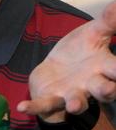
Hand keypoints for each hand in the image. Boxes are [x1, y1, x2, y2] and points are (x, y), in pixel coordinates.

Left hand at [17, 1, 115, 120]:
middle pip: (104, 91)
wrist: (58, 69)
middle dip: (106, 91)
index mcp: (104, 68)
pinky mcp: (51, 98)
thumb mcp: (93, 33)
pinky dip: (33, 108)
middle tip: (108, 88)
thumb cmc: (82, 51)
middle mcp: (91, 84)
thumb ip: (108, 22)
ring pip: (78, 102)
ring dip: (76, 104)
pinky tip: (21, 107)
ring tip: (74, 105)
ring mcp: (71, 93)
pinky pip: (43, 105)